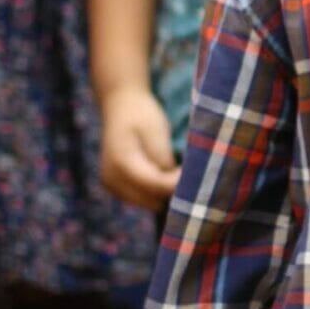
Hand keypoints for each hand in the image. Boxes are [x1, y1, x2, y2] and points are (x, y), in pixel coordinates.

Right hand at [101, 85, 180, 209]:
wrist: (121, 105)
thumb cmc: (142, 115)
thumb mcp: (157, 132)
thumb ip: (164, 160)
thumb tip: (176, 185)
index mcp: (121, 162)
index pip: (157, 185)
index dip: (179, 182)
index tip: (198, 172)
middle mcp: (111, 179)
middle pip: (153, 200)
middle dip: (172, 189)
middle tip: (188, 172)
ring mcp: (111, 186)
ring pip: (149, 203)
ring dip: (164, 192)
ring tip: (176, 172)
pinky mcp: (115, 188)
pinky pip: (143, 199)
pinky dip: (155, 192)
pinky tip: (164, 175)